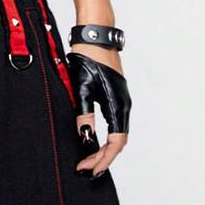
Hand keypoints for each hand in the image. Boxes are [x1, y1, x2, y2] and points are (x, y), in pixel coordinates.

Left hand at [68, 49, 130, 178]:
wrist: (95, 34)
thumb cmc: (88, 57)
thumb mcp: (81, 87)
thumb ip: (84, 115)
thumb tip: (86, 139)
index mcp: (118, 105)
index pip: (115, 143)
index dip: (103, 160)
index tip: (89, 170)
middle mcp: (124, 104)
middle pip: (118, 142)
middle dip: (102, 158)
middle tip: (84, 168)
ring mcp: (121, 99)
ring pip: (117, 133)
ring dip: (104, 148)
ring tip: (87, 159)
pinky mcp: (115, 94)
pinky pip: (114, 123)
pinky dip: (105, 137)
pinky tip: (93, 139)